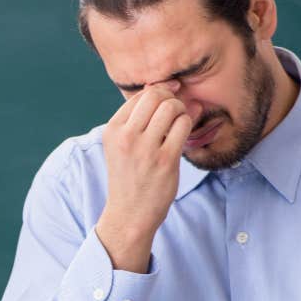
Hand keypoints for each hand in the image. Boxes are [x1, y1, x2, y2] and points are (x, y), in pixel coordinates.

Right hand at [94, 83, 192, 270]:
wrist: (130, 213)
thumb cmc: (129, 176)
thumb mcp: (122, 145)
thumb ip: (139, 118)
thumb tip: (166, 87)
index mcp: (113, 130)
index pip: (139, 96)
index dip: (158, 93)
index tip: (167, 101)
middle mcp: (126, 137)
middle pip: (155, 96)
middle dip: (170, 99)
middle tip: (174, 111)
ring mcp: (146, 149)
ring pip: (171, 108)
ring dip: (181, 111)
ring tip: (178, 124)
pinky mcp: (165, 160)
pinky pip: (183, 125)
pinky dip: (187, 124)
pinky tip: (182, 135)